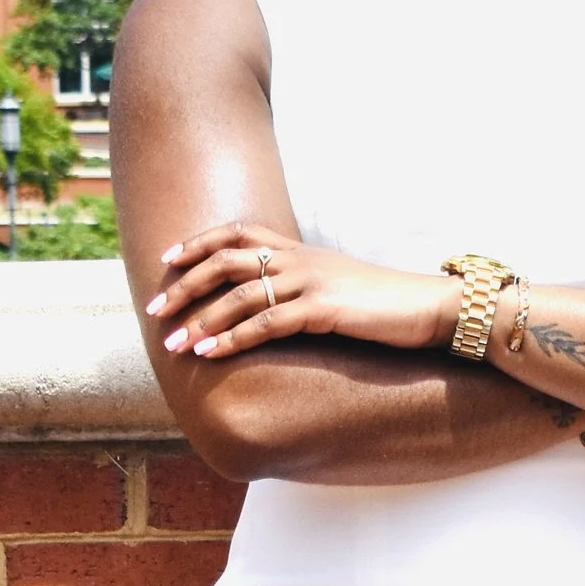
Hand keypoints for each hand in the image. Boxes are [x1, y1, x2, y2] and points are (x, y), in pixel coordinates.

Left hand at [146, 219, 450, 360]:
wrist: (429, 307)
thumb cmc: (384, 305)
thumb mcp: (336, 287)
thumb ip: (301, 288)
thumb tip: (273, 306)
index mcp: (299, 249)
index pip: (236, 232)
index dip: (197, 243)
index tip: (166, 260)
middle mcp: (299, 259)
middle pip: (225, 260)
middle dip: (184, 286)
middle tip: (154, 309)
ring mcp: (311, 282)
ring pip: (240, 294)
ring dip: (201, 319)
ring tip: (174, 342)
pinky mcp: (324, 310)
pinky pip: (267, 323)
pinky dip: (233, 338)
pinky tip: (210, 353)